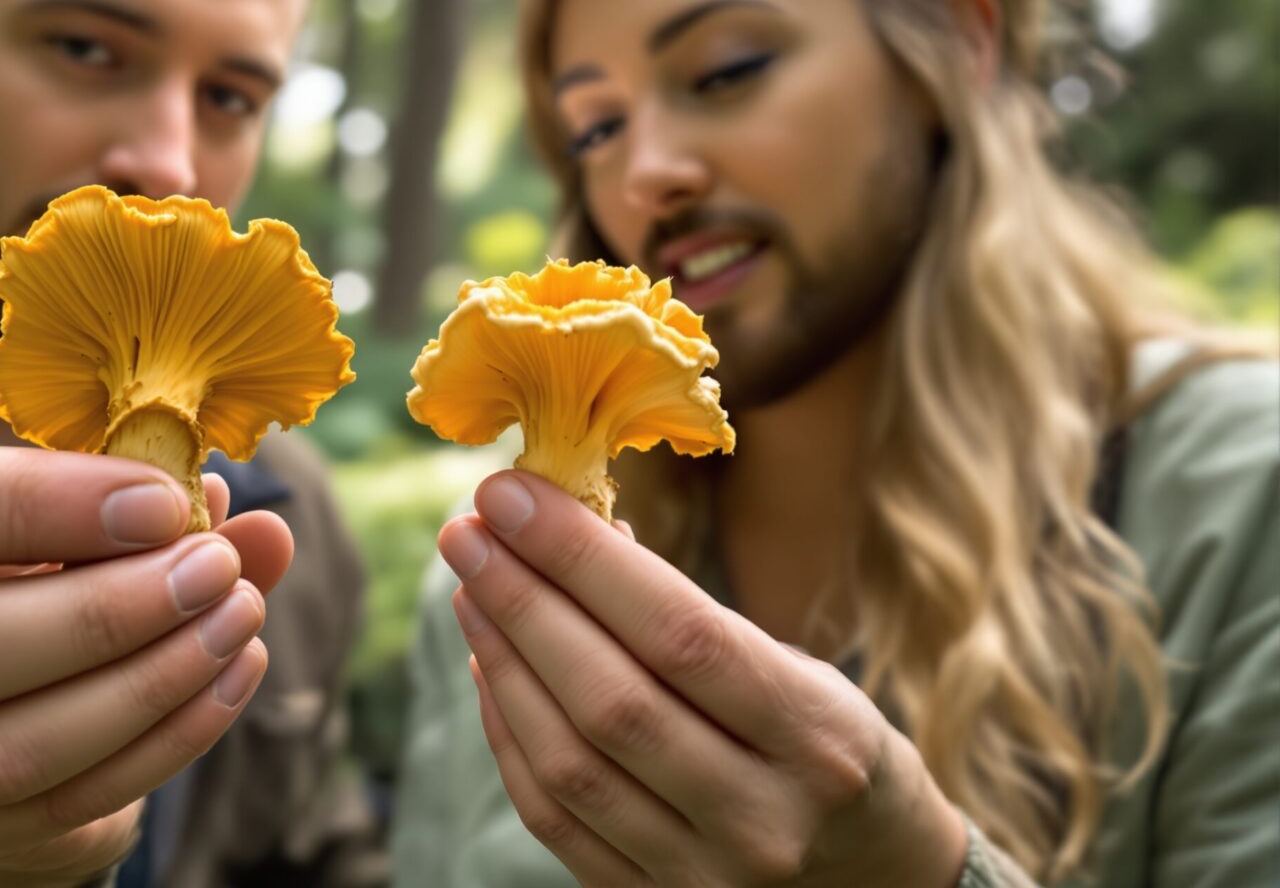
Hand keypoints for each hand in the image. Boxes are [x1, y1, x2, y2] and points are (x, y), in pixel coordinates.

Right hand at [0, 446, 289, 884]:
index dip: (18, 505)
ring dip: (141, 686)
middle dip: (95, 614)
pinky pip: (48, 807)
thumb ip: (135, 505)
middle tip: (211, 570)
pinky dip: (155, 744)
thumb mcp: (40, 512)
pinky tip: (226, 681)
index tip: (155, 499)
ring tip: (237, 619)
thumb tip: (257, 526)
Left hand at [439, 471, 967, 887]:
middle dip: (523, 602)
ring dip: (504, 662)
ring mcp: (703, 877)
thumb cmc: (829, 747)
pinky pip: (552, 817)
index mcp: (816, 739)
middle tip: (467, 532)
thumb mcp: (803, 675)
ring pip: (569, 763)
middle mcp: (762, 820)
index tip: (512, 495)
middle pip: (611, 701)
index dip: (584, 560)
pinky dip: (508, 733)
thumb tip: (574, 529)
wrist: (876, 880)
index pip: (682, 636)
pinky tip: (488, 664)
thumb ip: (692, 620)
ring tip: (471, 589)